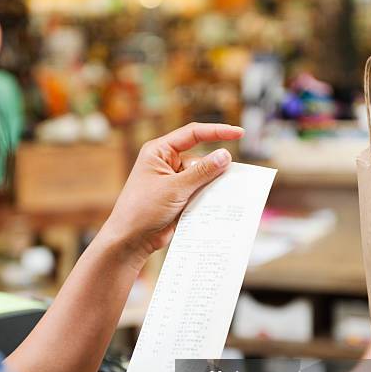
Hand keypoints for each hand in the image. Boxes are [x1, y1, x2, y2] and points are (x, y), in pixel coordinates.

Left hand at [104, 123, 243, 269]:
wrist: (131, 239)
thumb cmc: (143, 209)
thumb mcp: (175, 188)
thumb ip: (202, 172)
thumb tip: (225, 155)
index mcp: (160, 152)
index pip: (193, 134)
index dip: (217, 132)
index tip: (239, 133)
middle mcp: (167, 164)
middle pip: (201, 159)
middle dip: (215, 169)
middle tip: (233, 177)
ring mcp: (173, 182)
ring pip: (203, 178)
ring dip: (212, 186)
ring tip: (225, 194)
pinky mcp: (179, 199)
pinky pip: (200, 194)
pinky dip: (209, 198)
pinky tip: (218, 205)